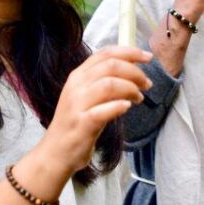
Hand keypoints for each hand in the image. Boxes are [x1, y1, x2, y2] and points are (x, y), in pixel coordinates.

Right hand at [39, 46, 151, 175]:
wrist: (56, 153)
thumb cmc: (77, 123)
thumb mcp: (86, 96)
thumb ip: (103, 81)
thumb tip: (133, 70)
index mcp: (78, 75)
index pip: (105, 53)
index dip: (129, 52)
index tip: (147, 57)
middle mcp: (76, 86)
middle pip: (111, 66)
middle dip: (135, 72)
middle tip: (147, 84)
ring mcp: (77, 104)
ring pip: (109, 84)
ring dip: (130, 88)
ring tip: (139, 98)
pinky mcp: (82, 123)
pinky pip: (103, 110)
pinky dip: (118, 106)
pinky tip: (127, 107)